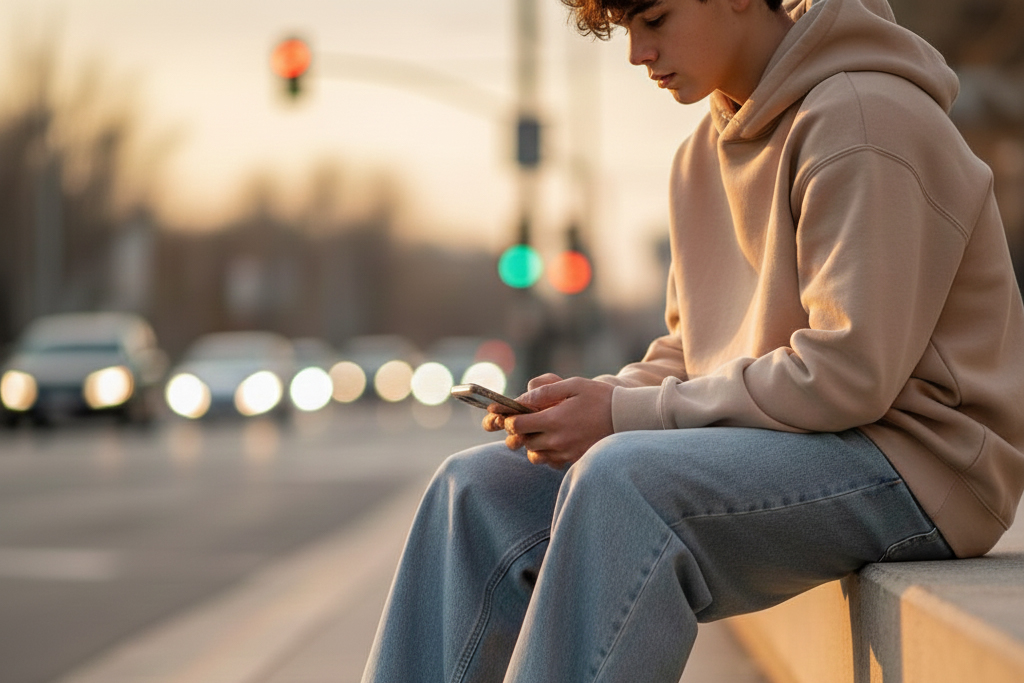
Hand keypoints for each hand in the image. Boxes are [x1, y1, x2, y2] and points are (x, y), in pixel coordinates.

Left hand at [488, 375, 614, 468]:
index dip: (510, 419)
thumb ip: (546, 391)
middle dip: (521, 431)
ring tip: (542, 430)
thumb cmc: (600, 398)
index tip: (512, 413)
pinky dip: (547, 454)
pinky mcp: (574, 461)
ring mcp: (566, 453)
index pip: (518, 425)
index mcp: (554, 420)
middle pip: (524, 441)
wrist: (628, 418)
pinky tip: (556, 440)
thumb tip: (522, 397)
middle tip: (527, 419)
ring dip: (533, 444)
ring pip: (535, 455)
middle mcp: (557, 441)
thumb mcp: (573, 385)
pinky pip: (551, 462)